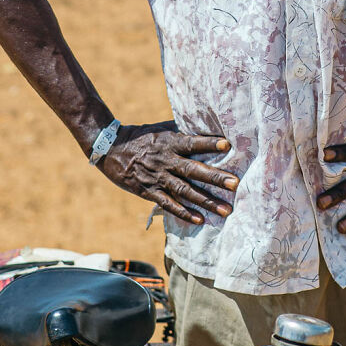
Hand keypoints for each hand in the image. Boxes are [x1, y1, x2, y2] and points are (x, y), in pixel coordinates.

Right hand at [99, 121, 238, 225]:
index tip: (227, 143)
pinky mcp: (149, 191)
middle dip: (215, 177)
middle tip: (235, 184)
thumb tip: (206, 125)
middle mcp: (166, 160)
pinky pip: (168, 204)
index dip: (208, 143)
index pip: (192, 142)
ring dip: (206, 201)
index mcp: (170, 142)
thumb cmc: (141, 136)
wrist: (110, 148)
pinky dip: (184, 213)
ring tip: (226, 210)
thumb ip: (182, 130)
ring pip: (185, 191)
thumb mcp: (161, 128)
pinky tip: (200, 220)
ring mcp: (158, 178)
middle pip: (193, 170)